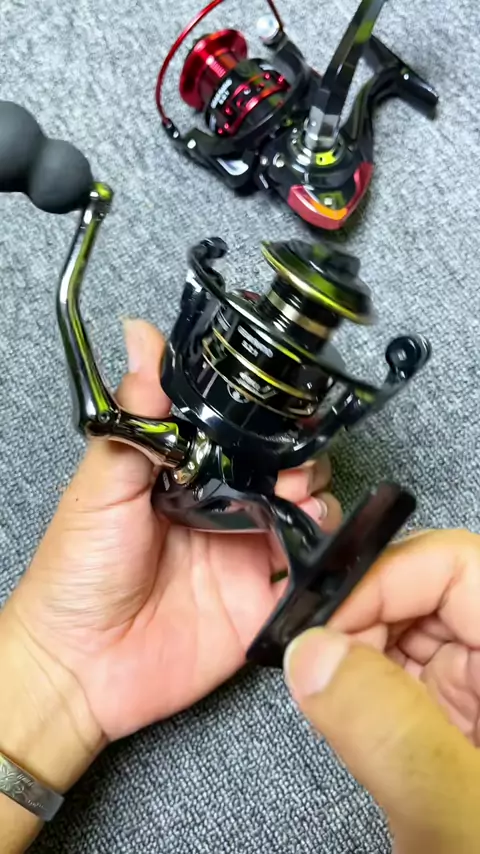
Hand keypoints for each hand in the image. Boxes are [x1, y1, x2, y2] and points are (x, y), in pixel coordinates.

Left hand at [5, 319, 340, 742]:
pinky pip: (309, 573)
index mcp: (186, 473)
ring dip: (317, 498)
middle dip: (301, 457)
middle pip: (283, 468)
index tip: (285, 404)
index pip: (239, 432)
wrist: (78, 666)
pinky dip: (325, 557)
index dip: (266, 417)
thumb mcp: (100, 487)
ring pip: (305, 513)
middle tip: (293, 465)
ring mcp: (245, 552)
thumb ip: (134, 418)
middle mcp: (222, 506)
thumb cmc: (75, 572)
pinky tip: (316, 546)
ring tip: (303, 500)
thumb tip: (141, 337)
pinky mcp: (261, 599)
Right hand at [284, 530, 479, 853]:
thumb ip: (389, 731)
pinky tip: (357, 716)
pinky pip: (414, 672)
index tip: (324, 626)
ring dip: (365, 650)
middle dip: (367, 615)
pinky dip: (374, 684)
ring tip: (333, 694)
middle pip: (434, 588)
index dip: (387, 578)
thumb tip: (311, 651)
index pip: (460, 566)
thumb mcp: (460, 823)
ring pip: (418, 627)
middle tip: (315, 663)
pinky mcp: (472, 717)